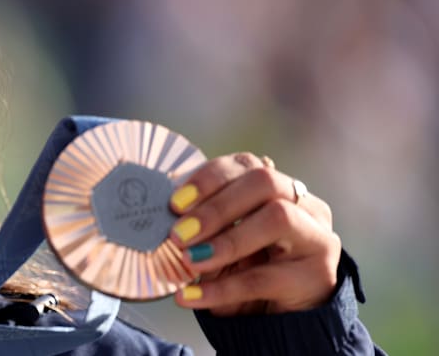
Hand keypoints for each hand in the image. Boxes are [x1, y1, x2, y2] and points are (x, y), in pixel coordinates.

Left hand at [166, 152, 341, 315]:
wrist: (287, 318)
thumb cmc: (249, 270)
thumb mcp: (223, 243)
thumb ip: (202, 227)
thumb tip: (164, 219)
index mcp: (278, 188)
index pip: (246, 164)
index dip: (209, 178)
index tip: (175, 203)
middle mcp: (304, 205)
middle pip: (264, 182)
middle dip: (216, 206)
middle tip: (179, 234)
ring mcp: (317, 237)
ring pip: (277, 219)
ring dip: (225, 241)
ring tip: (189, 260)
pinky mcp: (319, 276)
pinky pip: (265, 278)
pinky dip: (221, 288)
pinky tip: (190, 296)